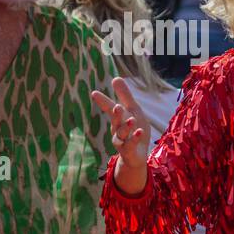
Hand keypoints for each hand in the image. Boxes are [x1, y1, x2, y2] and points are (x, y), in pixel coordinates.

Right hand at [90, 77, 150, 192]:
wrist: (136, 156)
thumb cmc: (134, 130)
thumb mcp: (133, 111)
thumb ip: (125, 96)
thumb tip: (115, 77)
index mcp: (118, 119)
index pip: (110, 108)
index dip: (103, 101)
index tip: (94, 93)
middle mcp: (117, 129)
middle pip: (115, 121)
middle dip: (116, 115)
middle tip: (117, 107)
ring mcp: (122, 141)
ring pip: (121, 134)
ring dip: (126, 127)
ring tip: (132, 120)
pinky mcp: (129, 151)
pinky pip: (130, 145)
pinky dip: (134, 138)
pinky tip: (139, 131)